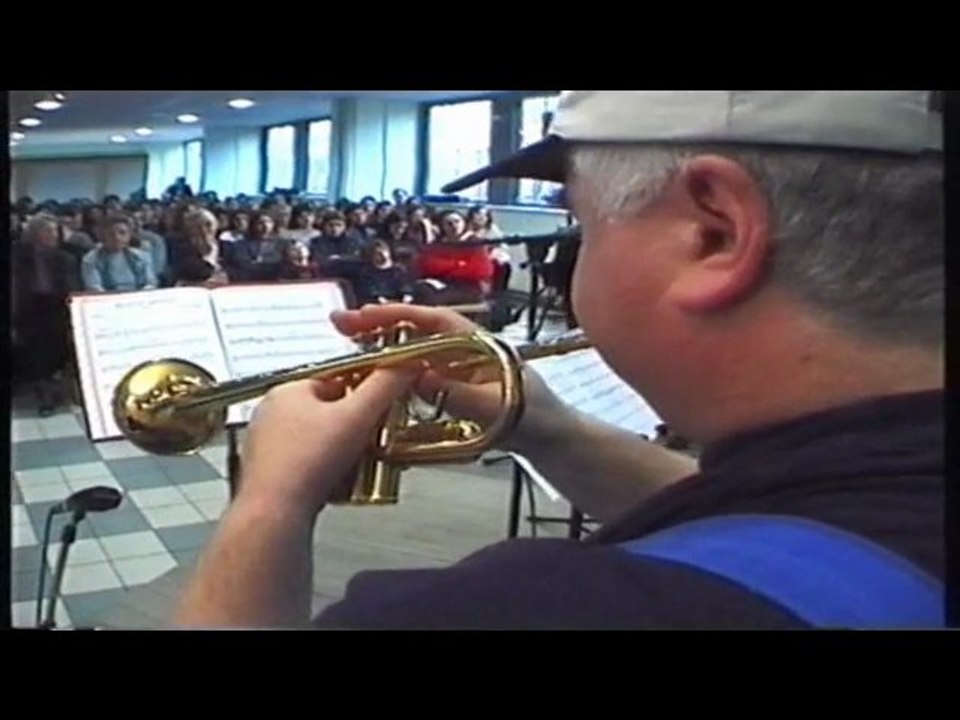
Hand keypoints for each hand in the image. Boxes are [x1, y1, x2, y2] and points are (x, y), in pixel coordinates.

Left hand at [238, 369, 416, 516]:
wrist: (275, 515)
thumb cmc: (306, 463)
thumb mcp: (358, 416)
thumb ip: (385, 385)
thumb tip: (404, 364)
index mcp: (288, 390)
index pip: (338, 377)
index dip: (368, 390)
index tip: (387, 403)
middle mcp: (273, 414)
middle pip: (331, 411)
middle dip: (358, 426)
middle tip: (376, 439)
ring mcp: (268, 445)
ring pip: (321, 440)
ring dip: (345, 451)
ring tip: (360, 465)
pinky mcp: (270, 474)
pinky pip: (309, 464)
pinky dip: (328, 471)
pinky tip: (339, 483)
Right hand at [330, 304, 567, 450]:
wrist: (555, 443)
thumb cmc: (537, 419)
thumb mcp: (499, 407)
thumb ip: (458, 394)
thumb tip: (416, 377)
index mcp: (478, 344)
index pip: (433, 320)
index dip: (397, 315)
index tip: (364, 315)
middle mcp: (465, 352)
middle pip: (417, 332)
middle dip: (379, 326)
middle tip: (340, 326)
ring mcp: (459, 372)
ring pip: (414, 354)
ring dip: (383, 350)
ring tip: (347, 350)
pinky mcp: (455, 392)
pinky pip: (419, 379)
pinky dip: (395, 378)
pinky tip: (374, 384)